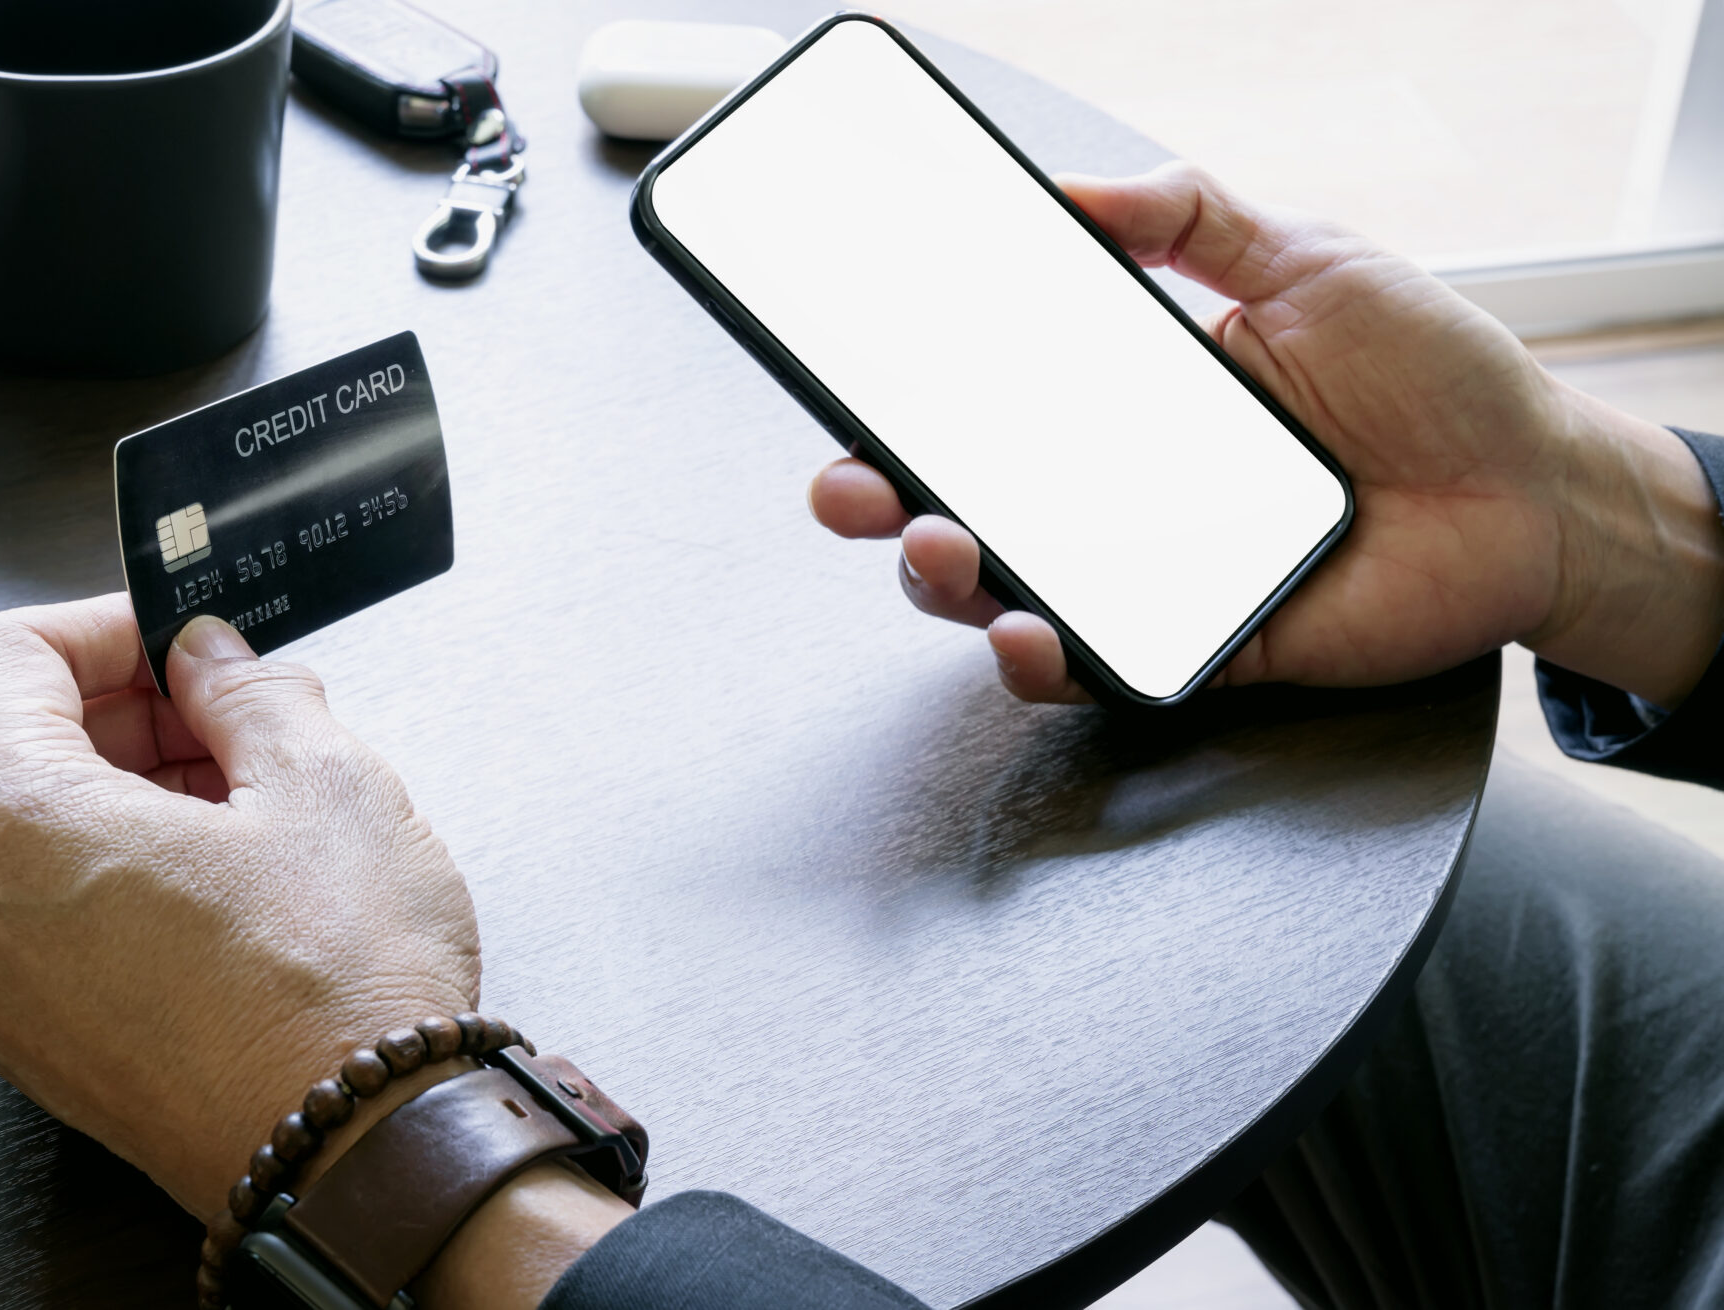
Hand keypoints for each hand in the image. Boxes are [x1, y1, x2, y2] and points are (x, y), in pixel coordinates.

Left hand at [0, 595, 478, 1213]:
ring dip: (120, 789)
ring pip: (20, 832)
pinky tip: (219, 876)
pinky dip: (109, 870)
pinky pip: (37, 915)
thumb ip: (246, 690)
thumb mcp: (320, 783)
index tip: (176, 640)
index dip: (100, 626)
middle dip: (117, 711)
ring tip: (241, 801)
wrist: (362, 1160)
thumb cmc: (331, 1001)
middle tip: (225, 713)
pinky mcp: (27, 1042)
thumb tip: (212, 662)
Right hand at [809, 161, 1723, 706]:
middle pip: (953, 506)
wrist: (1541, 489)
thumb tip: (1073, 191)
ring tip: (941, 546)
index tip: (840, 385)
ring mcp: (1145, 574)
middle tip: (854, 487)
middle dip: (874, 503)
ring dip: (941, 581)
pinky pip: (1097, 667)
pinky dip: (1047, 659)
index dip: (892, 403)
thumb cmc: (1435, 375)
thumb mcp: (1308, 260)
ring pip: (999, 594)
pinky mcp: (1197, 645)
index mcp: (1120, 399)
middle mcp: (1112, 491)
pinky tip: (1027, 632)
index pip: (974, 402)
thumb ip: (1192, 213)